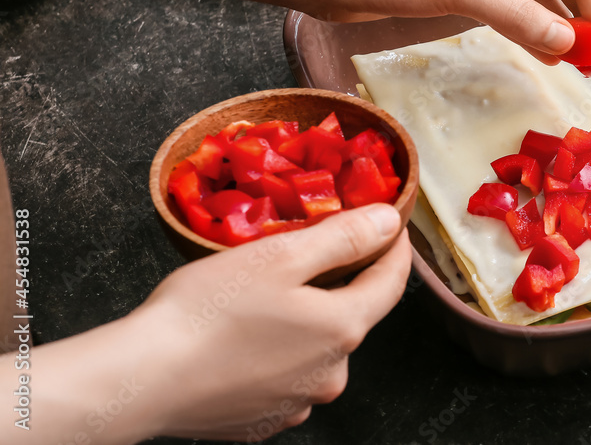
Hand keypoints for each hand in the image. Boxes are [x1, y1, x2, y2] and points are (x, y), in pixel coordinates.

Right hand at [7, 204, 409, 444]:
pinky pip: (284, 376)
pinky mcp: (263, 422)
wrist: (142, 379)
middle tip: (310, 253)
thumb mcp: (281, 256)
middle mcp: (331, 374)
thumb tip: (389, 223)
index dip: (393, 248)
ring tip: (264, 297)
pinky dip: (275, 353)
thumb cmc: (209, 310)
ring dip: (304, 321)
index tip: (389, 224)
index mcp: (343, 329)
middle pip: (352, 316)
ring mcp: (298, 404)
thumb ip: (343, 238)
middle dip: (339, 283)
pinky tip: (243, 338)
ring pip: (315, 348)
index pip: (390, 282)